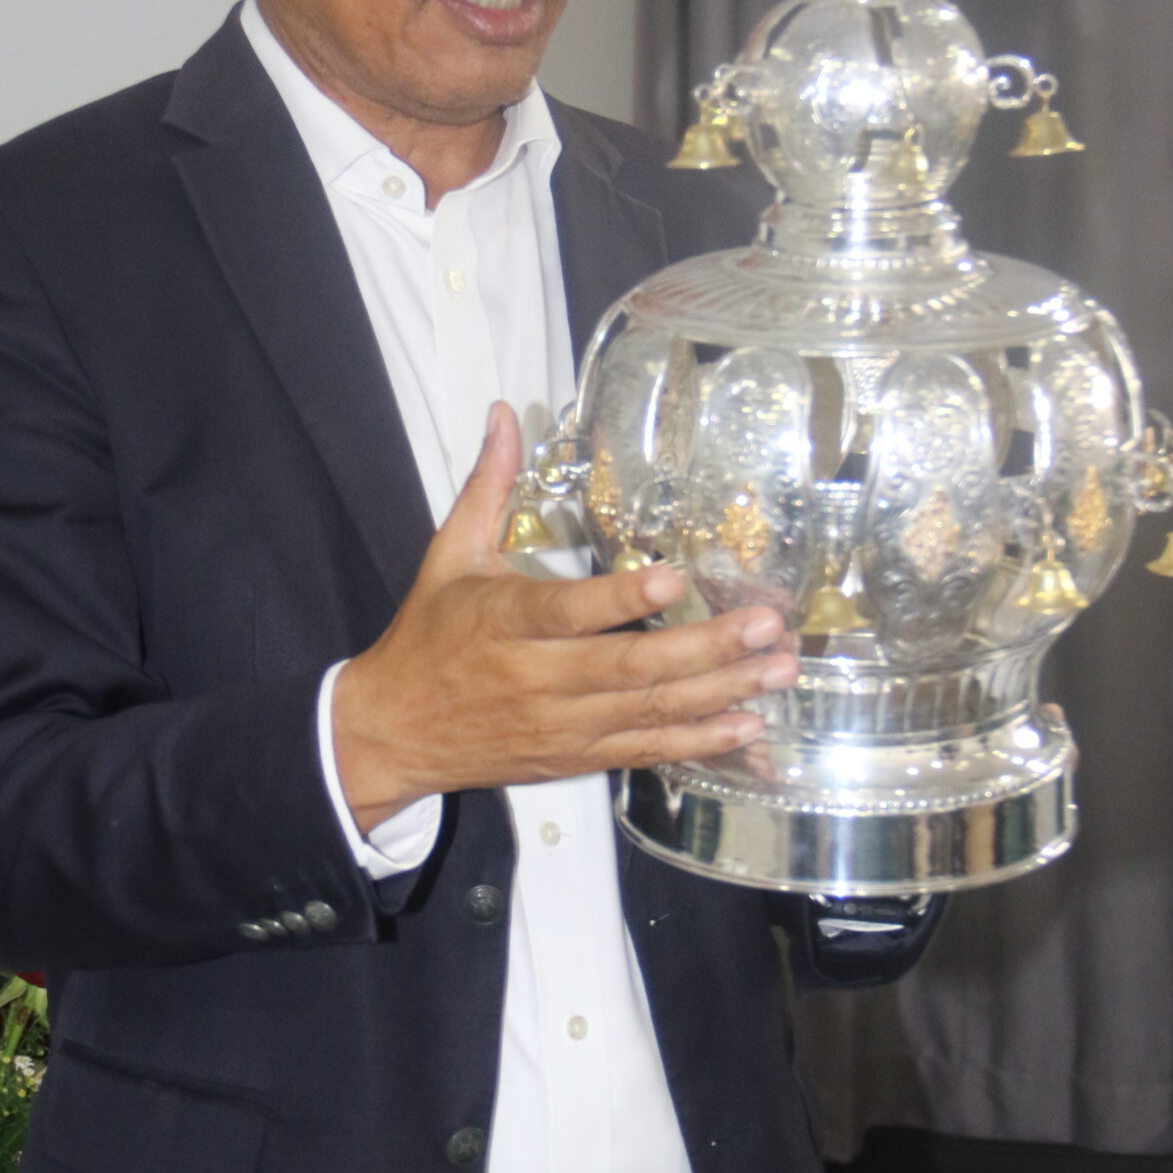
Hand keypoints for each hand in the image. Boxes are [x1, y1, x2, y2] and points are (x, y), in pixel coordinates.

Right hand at [332, 403, 799, 834]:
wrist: (394, 732)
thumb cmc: (427, 638)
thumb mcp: (449, 556)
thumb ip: (487, 486)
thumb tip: (505, 415)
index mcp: (505, 621)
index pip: (572, 612)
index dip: (624, 602)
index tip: (676, 582)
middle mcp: (537, 677)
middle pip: (630, 668)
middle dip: (707, 649)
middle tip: (766, 625)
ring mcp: (561, 724)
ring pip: (649, 711)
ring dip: (721, 692)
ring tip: (779, 668)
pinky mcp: (573, 757)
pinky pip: (644, 752)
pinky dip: (698, 742)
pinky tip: (748, 727)